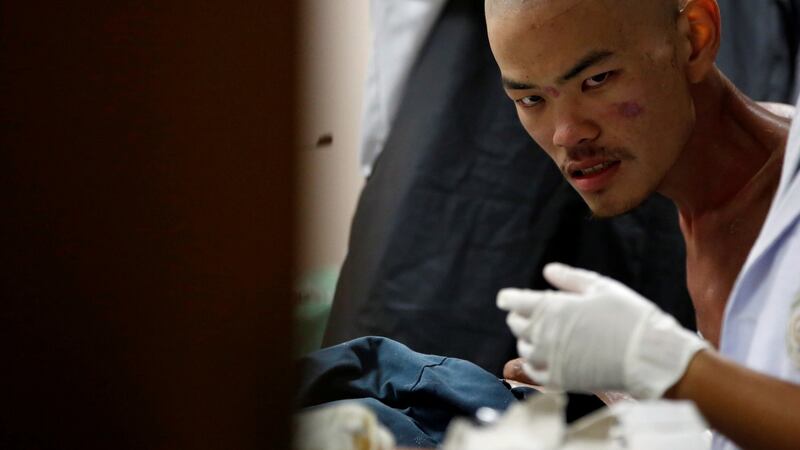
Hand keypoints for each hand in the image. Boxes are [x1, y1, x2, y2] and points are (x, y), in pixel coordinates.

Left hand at [497, 263, 708, 398]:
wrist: (649, 356)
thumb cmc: (628, 315)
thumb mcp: (601, 287)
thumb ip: (570, 278)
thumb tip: (548, 271)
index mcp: (553, 307)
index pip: (514, 302)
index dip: (509, 298)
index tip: (506, 298)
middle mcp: (545, 334)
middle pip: (516, 324)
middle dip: (521, 316)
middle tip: (531, 314)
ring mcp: (550, 359)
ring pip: (524, 348)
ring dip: (529, 339)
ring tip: (545, 334)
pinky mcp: (559, 379)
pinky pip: (534, 371)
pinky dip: (535, 362)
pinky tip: (546, 356)